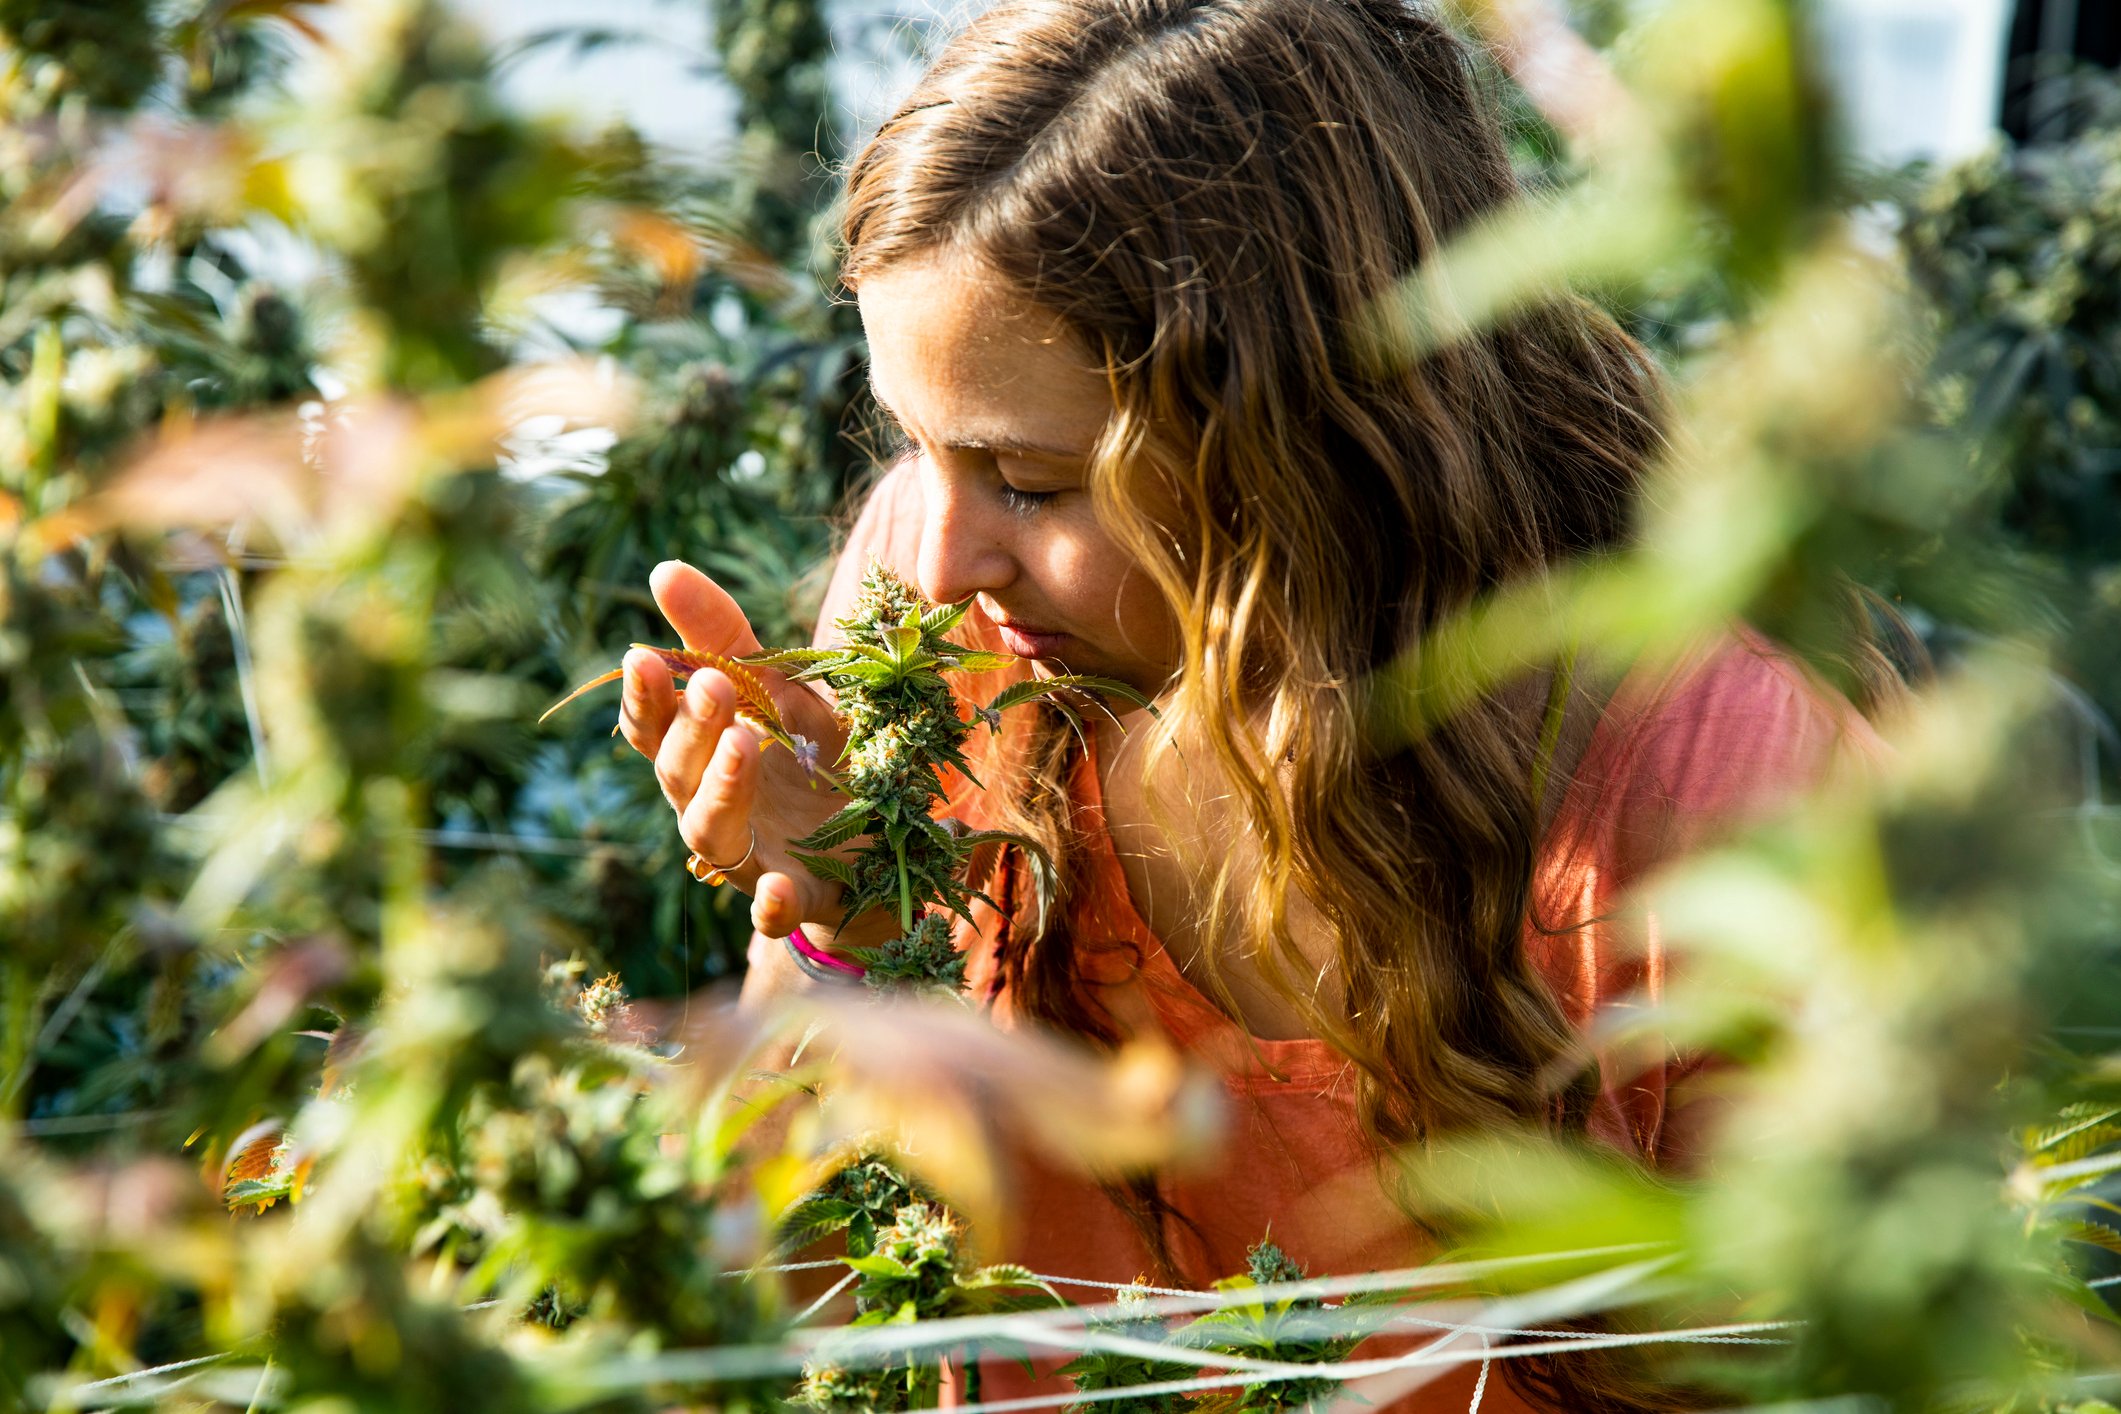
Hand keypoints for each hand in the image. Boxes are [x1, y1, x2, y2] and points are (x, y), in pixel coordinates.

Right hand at [618, 560, 858, 939]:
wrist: (883, 844)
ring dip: (721, 791)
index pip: (652, 727)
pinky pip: (776, 913)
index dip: (644, 697)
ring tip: (744, 745)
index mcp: (703, 755)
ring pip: (710, 834)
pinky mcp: (802, 897)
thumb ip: (725, 639)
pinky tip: (777, 893)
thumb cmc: (811, 760)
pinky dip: (772, 908)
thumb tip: (662, 569)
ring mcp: (753, 858)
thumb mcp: (779, 692)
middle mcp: (711, 808)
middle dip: (691, 728)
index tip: (642, 654)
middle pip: (676, 773)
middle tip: (715, 684)